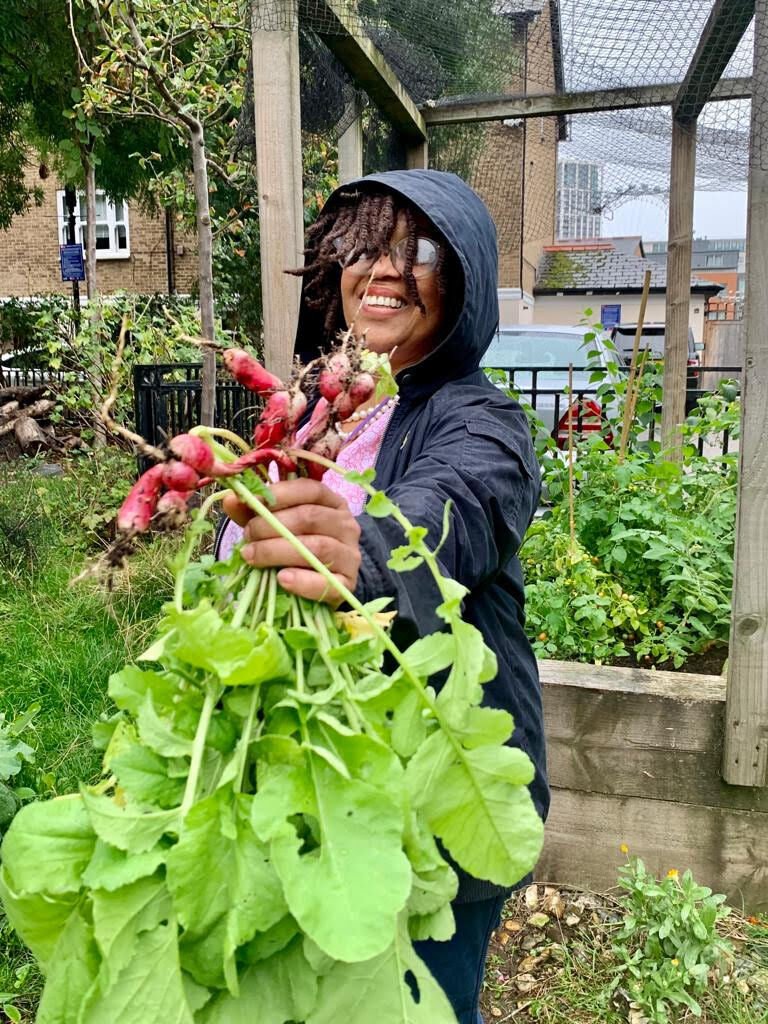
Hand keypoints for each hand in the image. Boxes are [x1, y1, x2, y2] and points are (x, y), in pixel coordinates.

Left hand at [221, 480, 360, 605]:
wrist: (327, 582)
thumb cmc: (298, 547)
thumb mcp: (277, 525)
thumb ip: (255, 512)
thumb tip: (231, 498)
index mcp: (332, 503)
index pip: (311, 489)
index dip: (281, 493)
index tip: (253, 502)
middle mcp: (346, 525)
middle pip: (311, 518)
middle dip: (272, 525)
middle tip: (247, 536)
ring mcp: (350, 555)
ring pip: (317, 547)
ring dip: (279, 551)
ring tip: (252, 557)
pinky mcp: (348, 584)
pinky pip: (327, 582)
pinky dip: (302, 581)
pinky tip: (281, 579)